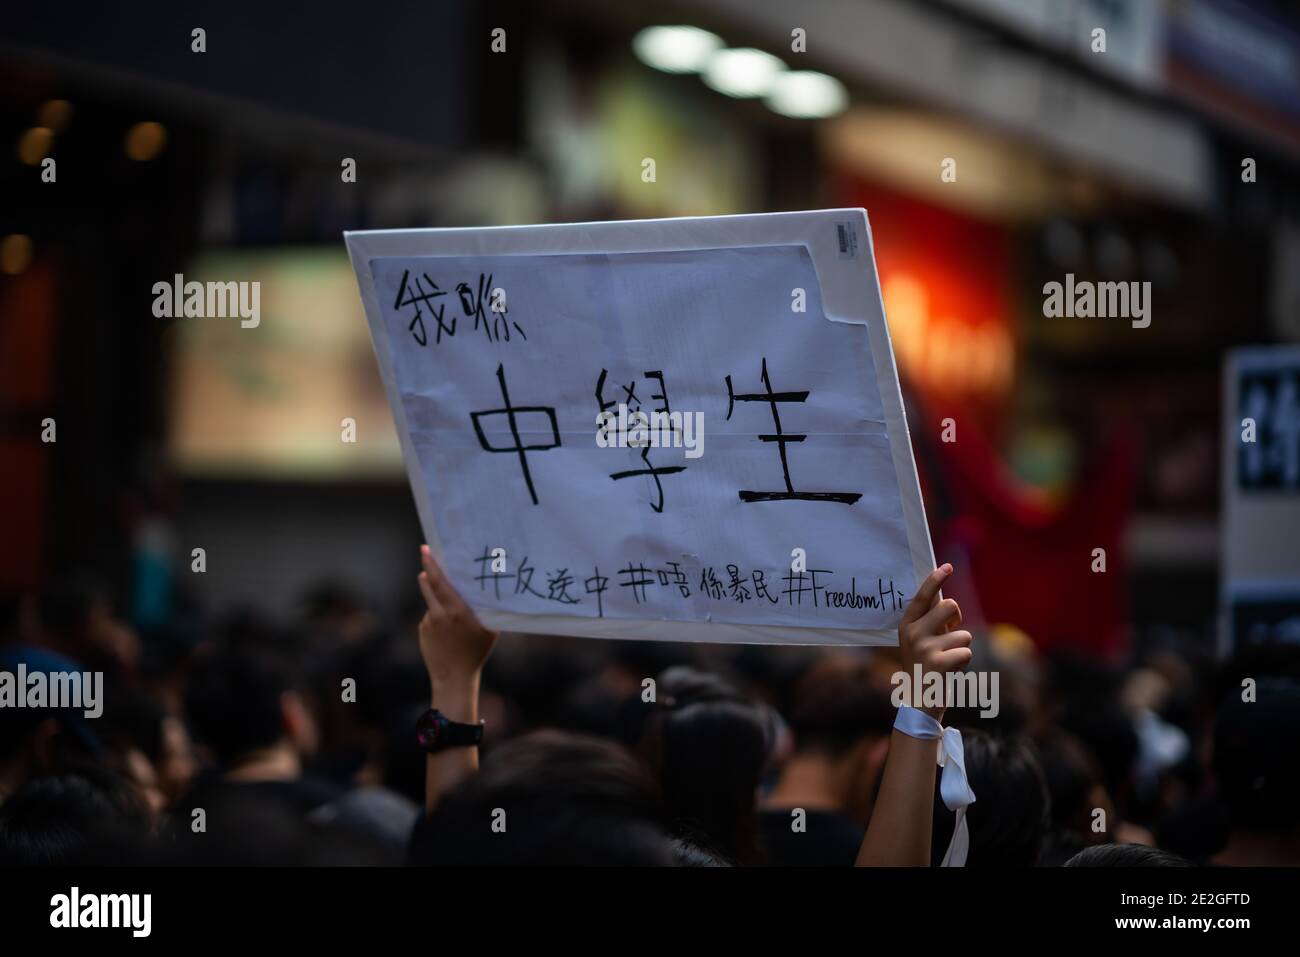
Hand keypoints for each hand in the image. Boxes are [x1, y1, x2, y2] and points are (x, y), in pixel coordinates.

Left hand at [416, 545, 497, 693]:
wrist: (453, 677)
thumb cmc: (476, 652)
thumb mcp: (489, 629)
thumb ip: (487, 610)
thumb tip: (489, 590)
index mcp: (456, 611)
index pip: (441, 583)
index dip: (433, 565)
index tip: (426, 550)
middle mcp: (439, 614)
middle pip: (430, 585)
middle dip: (428, 568)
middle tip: (426, 552)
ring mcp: (428, 622)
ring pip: (433, 602)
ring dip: (439, 600)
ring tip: (454, 617)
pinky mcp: (422, 630)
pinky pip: (431, 617)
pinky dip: (438, 617)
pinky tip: (448, 633)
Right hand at [898, 563, 971, 719]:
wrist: (918, 703)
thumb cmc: (924, 668)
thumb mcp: (920, 641)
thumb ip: (929, 621)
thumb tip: (943, 598)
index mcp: (907, 625)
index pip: (922, 596)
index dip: (935, 579)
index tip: (947, 566)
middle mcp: (913, 633)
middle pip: (950, 606)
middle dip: (957, 620)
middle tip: (949, 636)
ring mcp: (924, 647)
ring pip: (964, 635)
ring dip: (961, 649)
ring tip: (947, 662)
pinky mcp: (938, 663)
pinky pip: (966, 653)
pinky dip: (964, 664)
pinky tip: (950, 673)